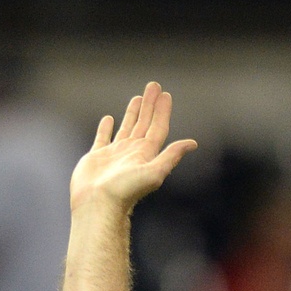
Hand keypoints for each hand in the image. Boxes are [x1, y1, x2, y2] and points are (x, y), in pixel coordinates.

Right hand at [69, 81, 196, 212]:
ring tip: (137, 98)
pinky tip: (109, 119)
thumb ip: (171, 156)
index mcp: (146, 154)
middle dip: (150, 105)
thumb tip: (193, 144)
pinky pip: (103, 137)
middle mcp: (132, 152)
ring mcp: (114, 154)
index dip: (162, 111)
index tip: (166, 94)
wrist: (97, 204)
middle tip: (153, 86)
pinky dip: (106, 128)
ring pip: (127, 128)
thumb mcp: (154, 172)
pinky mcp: (97, 157)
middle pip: (144, 123)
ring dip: (132, 113)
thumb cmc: (124, 191)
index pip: (158, 127)